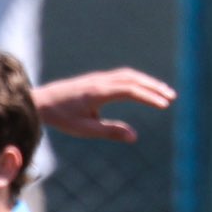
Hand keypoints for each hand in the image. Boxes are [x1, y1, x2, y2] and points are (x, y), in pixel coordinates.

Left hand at [35, 66, 175, 142]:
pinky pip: (121, 76)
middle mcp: (100, 81)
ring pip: (128, 75)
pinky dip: (136, 80)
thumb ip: (110, 131)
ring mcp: (98, 78)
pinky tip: (142, 89)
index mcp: (98, 92)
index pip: (131, 90)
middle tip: (172, 97)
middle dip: (154, 87)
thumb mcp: (85, 129)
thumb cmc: (61, 117)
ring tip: (162, 93)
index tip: (165, 104)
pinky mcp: (95, 79)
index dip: (149, 96)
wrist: (40, 101)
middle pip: (133, 79)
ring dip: (147, 82)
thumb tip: (134, 136)